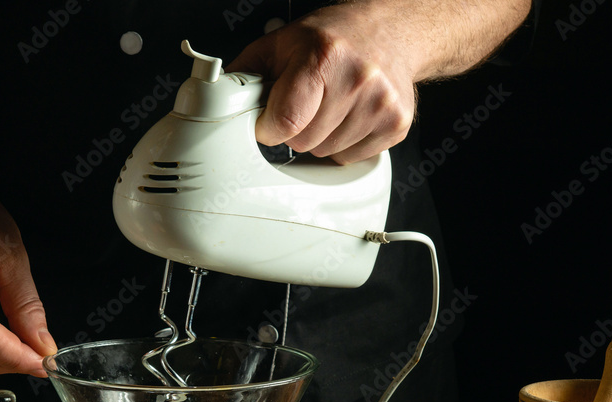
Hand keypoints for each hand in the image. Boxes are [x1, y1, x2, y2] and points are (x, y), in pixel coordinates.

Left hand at [227, 5, 416, 164]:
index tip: (268, 121)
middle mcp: (357, 80)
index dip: (268, 128)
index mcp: (322, 58)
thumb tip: (214, 101)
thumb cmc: (335, 37)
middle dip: (295, 130)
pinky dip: (343, 145)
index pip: (284, 122)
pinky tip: (349, 116)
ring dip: (320, 138)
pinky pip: (350, 159)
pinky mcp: (396, 125)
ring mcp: (381, 105)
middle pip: (303, 143)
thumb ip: (245, 74)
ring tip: (330, 106)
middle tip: (306, 104)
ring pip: (325, 154)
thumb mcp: (282, 43)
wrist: (392, 31)